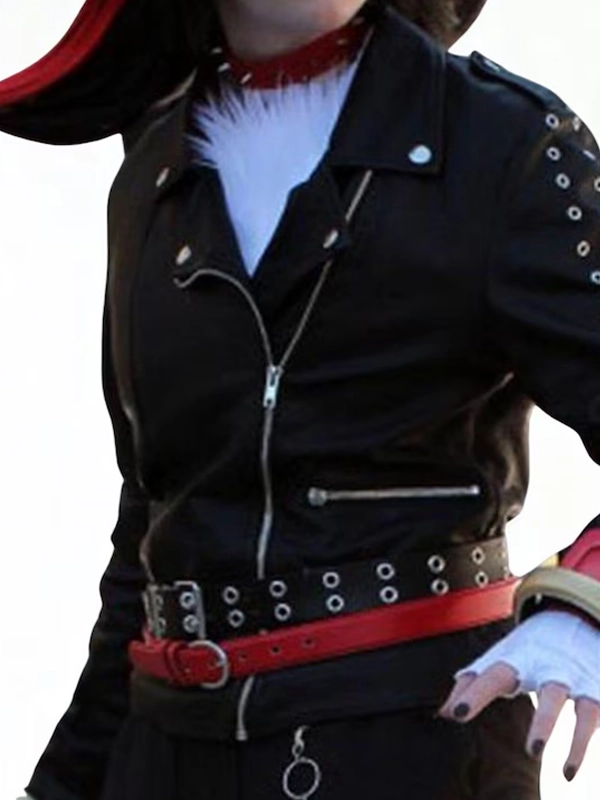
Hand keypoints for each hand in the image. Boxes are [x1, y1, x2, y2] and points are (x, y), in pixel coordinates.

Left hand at [438, 610, 599, 781]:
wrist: (572, 616)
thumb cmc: (527, 648)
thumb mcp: (498, 660)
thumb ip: (471, 685)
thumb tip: (443, 714)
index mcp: (516, 660)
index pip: (491, 675)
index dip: (473, 693)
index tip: (457, 715)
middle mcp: (547, 669)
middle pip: (548, 691)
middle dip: (544, 720)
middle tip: (533, 751)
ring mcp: (574, 679)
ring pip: (578, 706)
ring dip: (573, 736)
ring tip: (561, 768)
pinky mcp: (596, 690)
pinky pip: (594, 716)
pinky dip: (585, 742)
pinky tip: (572, 768)